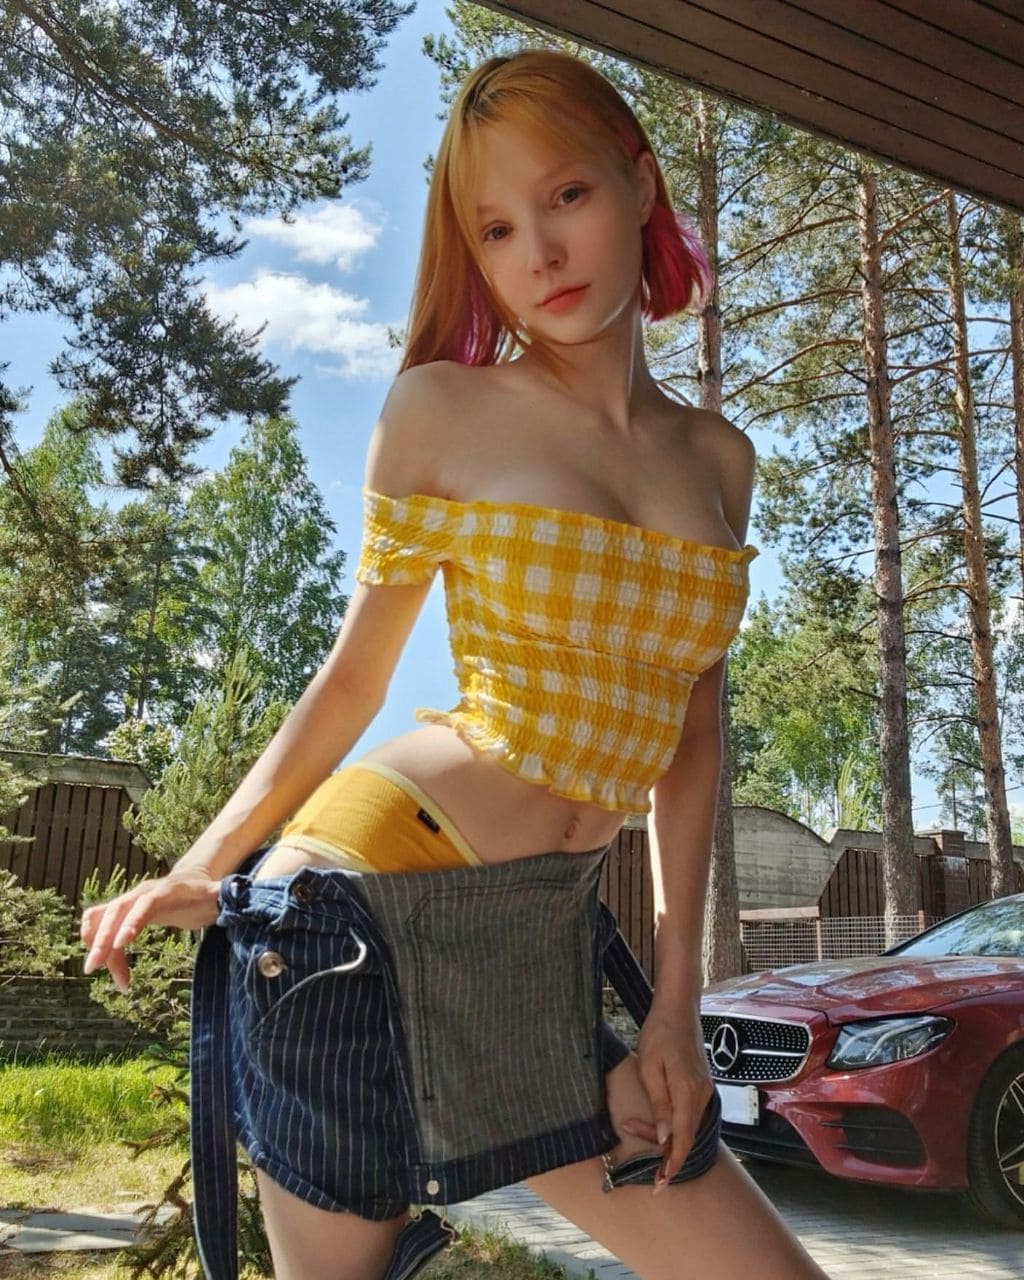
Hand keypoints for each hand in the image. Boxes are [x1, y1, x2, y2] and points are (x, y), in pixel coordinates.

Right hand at [79, 869, 221, 993]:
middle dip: (101, 941)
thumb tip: (235, 892)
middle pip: (114, 913)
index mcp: (164, 891)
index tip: (119, 944)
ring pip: (101, 922)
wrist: (190, 882)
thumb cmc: (205, 894)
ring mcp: (127, 902)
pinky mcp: (119, 912)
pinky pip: (97, 925)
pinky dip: (94, 944)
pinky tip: (108, 967)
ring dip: (97, 947)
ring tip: (114, 979)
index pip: (144, 903)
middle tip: (93, 968)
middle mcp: (140, 894)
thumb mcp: (217, 896)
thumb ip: (226, 895)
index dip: (131, 921)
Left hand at [627, 1006, 713, 1187]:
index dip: (673, 1164)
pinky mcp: (702, 1086)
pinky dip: (674, 1122)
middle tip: (633, 1143)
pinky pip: (689, 1113)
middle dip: (663, 1150)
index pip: (683, 1138)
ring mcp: (705, 1090)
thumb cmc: (659, 1033)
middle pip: (686, 1135)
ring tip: (634, 1125)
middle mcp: (702, 1095)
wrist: (678, 1008)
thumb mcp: (650, 1069)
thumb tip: (666, 1139)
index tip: (661, 1184)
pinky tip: (657, 1120)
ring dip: (665, 1134)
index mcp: (689, 1091)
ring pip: (688, 1125)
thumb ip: (659, 1105)